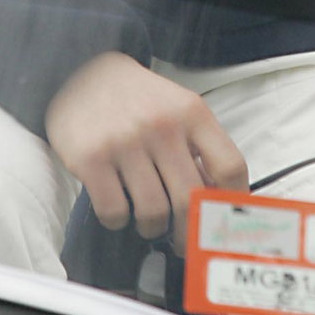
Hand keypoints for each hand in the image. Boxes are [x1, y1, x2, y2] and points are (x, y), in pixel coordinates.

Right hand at [45, 51, 248, 252]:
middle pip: (192, 200)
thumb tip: (217, 203)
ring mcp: (126, 141)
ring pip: (154, 212)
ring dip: (152, 228)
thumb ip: (200, 150)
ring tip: (147, 220)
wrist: (82, 71)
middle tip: (184, 243)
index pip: (230, 167)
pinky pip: (115, 212)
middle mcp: (162, 125)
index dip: (232, 204)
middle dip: (190, 233)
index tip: (225, 222)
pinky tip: (118, 207)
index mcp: (192, 113)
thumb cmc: (138, 100)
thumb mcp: (178, 110)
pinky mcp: (91, 158)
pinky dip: (118, 221)